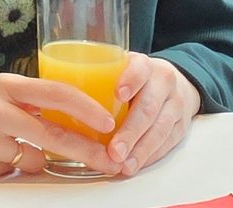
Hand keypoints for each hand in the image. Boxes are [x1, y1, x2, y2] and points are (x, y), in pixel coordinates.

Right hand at [0, 74, 120, 179]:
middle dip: (86, 149)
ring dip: (38, 158)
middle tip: (109, 159)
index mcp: (7, 84)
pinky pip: (12, 170)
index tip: (109, 121)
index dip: (86, 107)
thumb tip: (78, 115)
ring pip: (33, 158)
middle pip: (52, 133)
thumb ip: (32, 101)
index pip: (56, 92)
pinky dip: (13, 166)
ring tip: (17, 145)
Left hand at [105, 54, 200, 175]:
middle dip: (131, 131)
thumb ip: (98, 77)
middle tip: (115, 150)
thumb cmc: (135, 79)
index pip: (140, 69)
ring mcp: (174, 104)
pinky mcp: (181, 125)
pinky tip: (136, 165)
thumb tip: (51, 89)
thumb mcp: (120, 69)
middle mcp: (163, 82)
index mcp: (144, 65)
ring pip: (160, 128)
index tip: (118, 94)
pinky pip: (167, 142)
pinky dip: (150, 156)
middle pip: (148, 107)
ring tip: (124, 165)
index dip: (130, 80)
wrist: (173, 83)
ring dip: (141, 150)